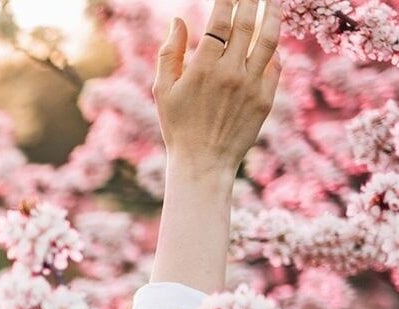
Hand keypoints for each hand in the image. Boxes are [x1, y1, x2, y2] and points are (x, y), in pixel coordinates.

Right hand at [154, 0, 282, 173]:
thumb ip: (169, 53)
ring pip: (269, 39)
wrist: (203, 163)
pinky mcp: (266, 98)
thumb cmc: (178, 126)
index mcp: (203, 69)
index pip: (220, 22)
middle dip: (252, 1)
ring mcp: (251, 85)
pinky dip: (273, 49)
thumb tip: (177, 20)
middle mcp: (230, 73)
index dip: (227, 0)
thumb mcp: (163, 91)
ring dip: (273, 15)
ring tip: (273, 2)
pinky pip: (274, 65)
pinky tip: (271, 40)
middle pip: (247, 24)